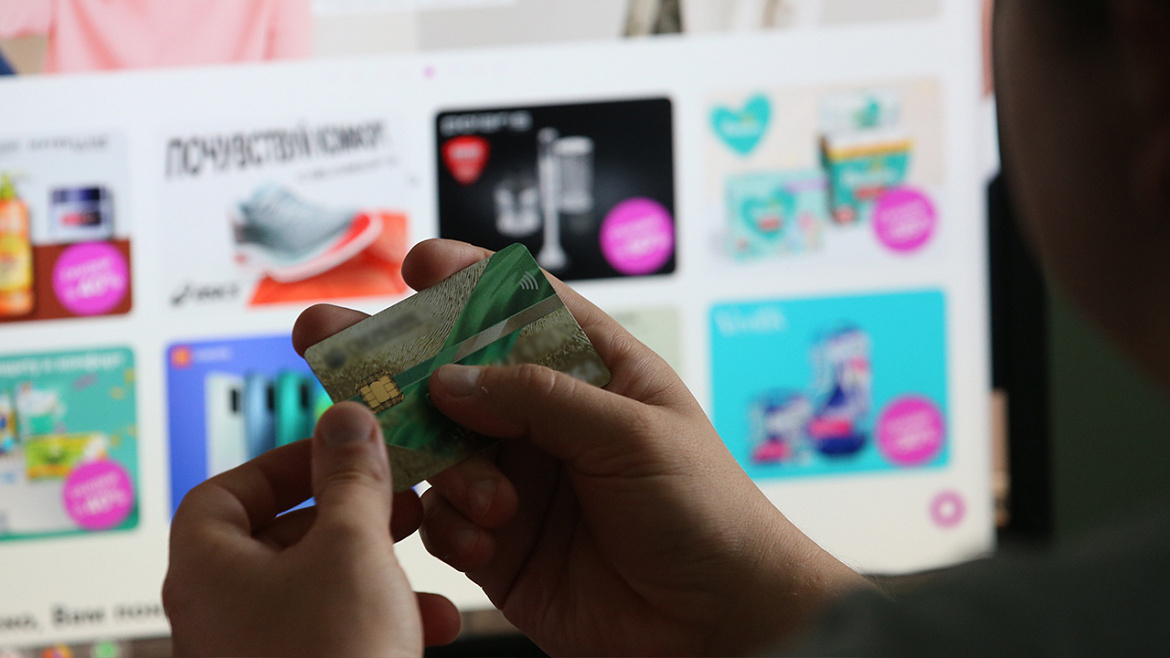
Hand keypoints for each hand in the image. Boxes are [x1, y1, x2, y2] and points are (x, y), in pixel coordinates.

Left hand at [163, 402, 460, 656]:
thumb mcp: (352, 547)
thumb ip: (352, 477)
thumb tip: (345, 417)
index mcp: (208, 570)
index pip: (225, 491)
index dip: (284, 463)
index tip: (338, 452)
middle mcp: (221, 613)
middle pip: (278, 536)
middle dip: (349, 514)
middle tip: (397, 495)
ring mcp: (256, 653)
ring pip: (317, 586)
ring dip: (376, 565)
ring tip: (426, 551)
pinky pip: (335, 633)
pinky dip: (382, 617)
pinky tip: (438, 620)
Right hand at [294, 239, 872, 655]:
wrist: (717, 622)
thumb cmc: (703, 511)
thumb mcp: (632, 434)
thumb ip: (539, 398)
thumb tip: (450, 378)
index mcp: (593, 372)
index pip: (521, 308)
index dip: (467, 281)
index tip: (415, 264)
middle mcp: (546, 420)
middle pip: (455, 374)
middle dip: (393, 355)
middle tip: (325, 332)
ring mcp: (519, 480)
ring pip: (438, 448)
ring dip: (441, 464)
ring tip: (488, 497)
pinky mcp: (499, 543)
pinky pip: (444, 519)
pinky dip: (451, 524)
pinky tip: (490, 538)